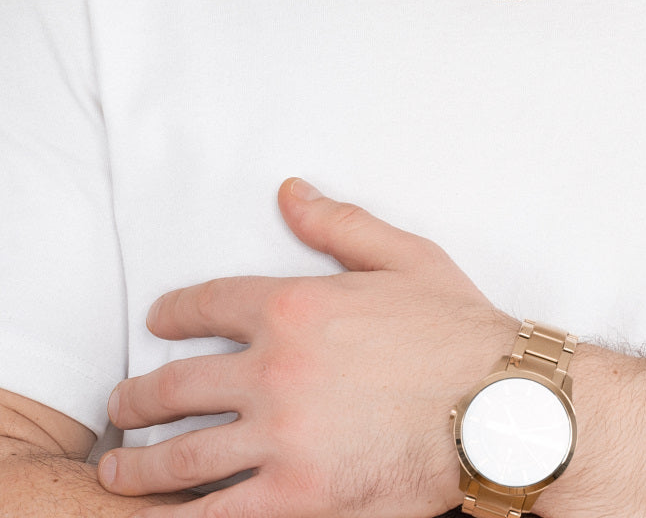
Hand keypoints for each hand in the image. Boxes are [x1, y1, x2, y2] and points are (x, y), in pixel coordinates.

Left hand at [98, 178, 519, 517]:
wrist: (498, 405)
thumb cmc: (456, 330)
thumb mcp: (404, 257)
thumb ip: (338, 223)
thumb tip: (289, 191)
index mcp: (296, 306)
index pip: (207, 304)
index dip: (171, 312)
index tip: (155, 322)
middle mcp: (274, 369)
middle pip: (177, 384)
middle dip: (137, 398)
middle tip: (120, 407)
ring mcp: (281, 436)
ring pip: (181, 455)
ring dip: (137, 463)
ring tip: (117, 467)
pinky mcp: (298, 496)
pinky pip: (216, 514)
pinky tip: (160, 516)